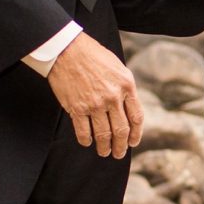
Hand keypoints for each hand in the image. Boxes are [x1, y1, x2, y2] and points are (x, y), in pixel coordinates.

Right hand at [48, 32, 144, 158]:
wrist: (67, 49)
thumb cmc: (93, 55)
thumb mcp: (118, 67)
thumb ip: (125, 87)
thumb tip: (127, 108)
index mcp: (127, 85)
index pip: (136, 117)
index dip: (136, 133)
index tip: (133, 142)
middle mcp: (113, 97)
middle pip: (121, 130)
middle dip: (120, 146)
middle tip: (118, 154)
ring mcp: (94, 104)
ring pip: (103, 135)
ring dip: (104, 147)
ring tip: (104, 152)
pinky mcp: (77, 108)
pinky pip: (83, 132)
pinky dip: (86, 140)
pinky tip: (87, 142)